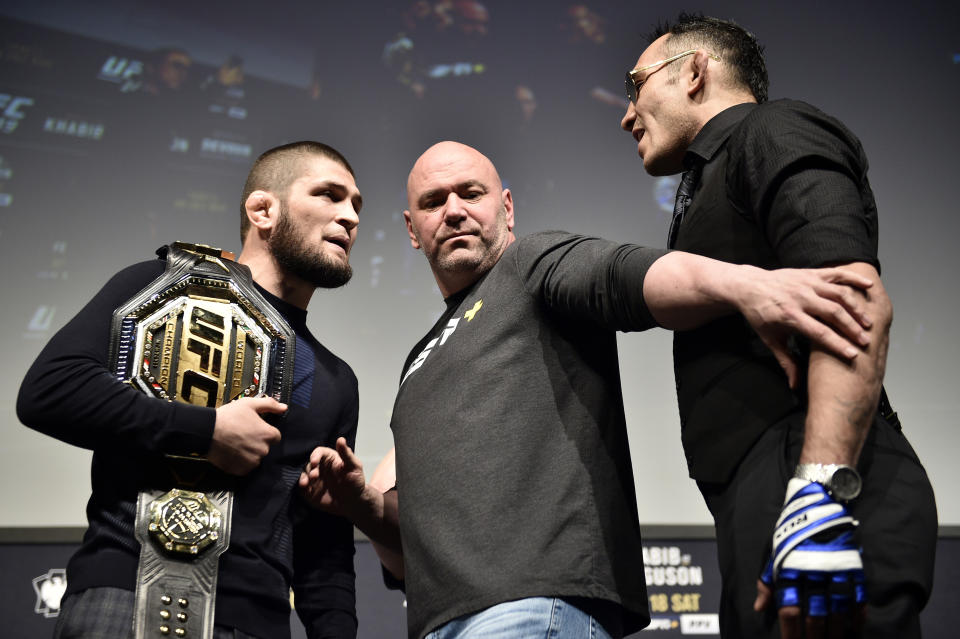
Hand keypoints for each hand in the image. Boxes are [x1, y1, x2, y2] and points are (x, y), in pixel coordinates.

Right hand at [207, 396, 285, 474]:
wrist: (207, 431)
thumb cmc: (228, 417)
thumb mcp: (250, 404)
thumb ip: (269, 405)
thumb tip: (283, 407)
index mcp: (268, 435)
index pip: (275, 436)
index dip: (265, 432)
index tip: (255, 430)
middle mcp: (263, 450)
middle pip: (265, 448)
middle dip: (257, 442)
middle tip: (243, 435)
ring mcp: (252, 462)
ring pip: (255, 458)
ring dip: (249, 452)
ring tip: (236, 443)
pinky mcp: (241, 470)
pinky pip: (245, 467)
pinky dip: (240, 461)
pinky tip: (232, 451)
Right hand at [298, 437, 368, 517]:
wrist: (354, 501)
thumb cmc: (356, 481)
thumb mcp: (354, 466)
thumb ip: (346, 454)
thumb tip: (340, 439)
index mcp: (329, 458)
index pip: (319, 452)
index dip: (315, 455)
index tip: (314, 461)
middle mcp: (320, 467)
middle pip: (309, 464)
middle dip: (310, 469)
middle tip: (314, 476)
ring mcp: (314, 479)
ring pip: (304, 475)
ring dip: (303, 478)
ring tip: (305, 484)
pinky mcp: (310, 490)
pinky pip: (302, 488)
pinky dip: (301, 488)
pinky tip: (305, 490)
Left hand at [734, 265, 873, 387]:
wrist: (748, 287)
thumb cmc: (760, 315)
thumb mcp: (770, 339)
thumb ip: (786, 361)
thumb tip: (795, 385)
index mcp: (790, 316)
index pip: (819, 332)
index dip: (837, 344)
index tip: (854, 355)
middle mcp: (800, 298)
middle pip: (833, 313)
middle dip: (852, 328)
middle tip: (866, 341)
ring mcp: (807, 283)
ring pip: (838, 294)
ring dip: (856, 308)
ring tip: (868, 323)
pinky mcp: (810, 273)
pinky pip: (835, 274)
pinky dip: (853, 278)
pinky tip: (869, 285)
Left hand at [754, 478, 865, 637]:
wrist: (819, 503)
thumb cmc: (792, 530)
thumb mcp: (774, 552)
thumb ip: (766, 581)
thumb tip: (758, 608)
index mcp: (789, 569)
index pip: (789, 611)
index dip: (791, 633)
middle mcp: (812, 572)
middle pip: (814, 616)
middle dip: (813, 638)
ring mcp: (835, 570)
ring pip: (837, 612)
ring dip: (835, 633)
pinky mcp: (854, 567)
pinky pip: (858, 598)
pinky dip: (857, 617)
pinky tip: (853, 629)